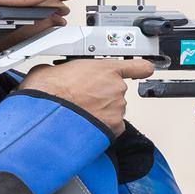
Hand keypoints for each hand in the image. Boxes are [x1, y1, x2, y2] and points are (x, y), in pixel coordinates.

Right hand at [19, 59, 154, 135]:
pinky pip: (112, 127)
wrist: (48, 117)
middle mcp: (116, 88)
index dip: (142, 68)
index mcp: (105, 69)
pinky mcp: (115, 127)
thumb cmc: (50, 94)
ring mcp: (117, 108)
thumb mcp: (52, 70)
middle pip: (117, 91)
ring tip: (80, 113)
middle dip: (102, 95)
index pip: (137, 66)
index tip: (146, 69)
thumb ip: (65, 69)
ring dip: (101, 112)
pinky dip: (102, 127)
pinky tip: (86, 124)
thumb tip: (54, 73)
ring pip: (114, 110)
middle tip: (83, 98)